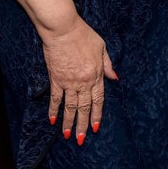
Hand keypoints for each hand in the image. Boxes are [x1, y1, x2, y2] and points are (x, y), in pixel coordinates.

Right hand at [41, 16, 116, 142]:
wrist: (63, 29)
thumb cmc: (83, 34)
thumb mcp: (101, 47)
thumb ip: (108, 64)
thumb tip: (115, 78)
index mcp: (96, 74)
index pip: (98, 100)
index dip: (97, 115)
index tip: (96, 128)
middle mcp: (83, 81)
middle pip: (84, 107)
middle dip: (82, 125)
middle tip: (81, 140)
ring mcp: (69, 81)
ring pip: (70, 106)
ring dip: (68, 122)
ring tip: (67, 135)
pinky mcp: (56, 78)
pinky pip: (55, 98)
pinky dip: (53, 110)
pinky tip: (52, 120)